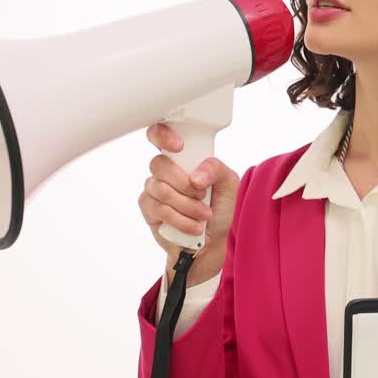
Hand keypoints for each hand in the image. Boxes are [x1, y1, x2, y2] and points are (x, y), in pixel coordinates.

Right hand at [140, 123, 239, 285]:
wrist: (211, 243)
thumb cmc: (218, 209)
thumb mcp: (229, 184)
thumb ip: (217, 169)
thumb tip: (196, 176)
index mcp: (182, 157)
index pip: (159, 134)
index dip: (163, 135)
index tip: (179, 146)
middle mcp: (164, 170)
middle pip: (159, 164)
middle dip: (185, 184)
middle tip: (202, 194)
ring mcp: (153, 188)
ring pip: (162, 190)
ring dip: (188, 206)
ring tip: (204, 215)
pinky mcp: (148, 208)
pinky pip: (160, 210)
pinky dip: (182, 220)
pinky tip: (194, 226)